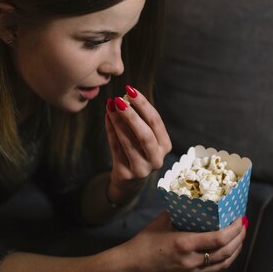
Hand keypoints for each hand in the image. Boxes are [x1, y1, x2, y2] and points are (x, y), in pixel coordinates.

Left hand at [105, 85, 171, 202]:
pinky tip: (107, 117)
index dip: (143, 105)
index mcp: (165, 146)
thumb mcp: (143, 137)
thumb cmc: (138, 151)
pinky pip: (116, 148)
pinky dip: (111, 131)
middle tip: (119, 99)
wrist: (129, 181)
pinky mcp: (126, 174)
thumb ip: (138, 120)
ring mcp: (142, 169)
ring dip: (117, 121)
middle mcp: (156, 159)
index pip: (155, 121)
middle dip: (131, 114)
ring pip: (128, 142)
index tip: (131, 90)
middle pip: (145, 134)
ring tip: (110, 105)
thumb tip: (124, 97)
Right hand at [121, 211, 247, 271]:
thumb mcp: (162, 222)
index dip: (234, 230)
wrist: (129, 268)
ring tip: (239, 238)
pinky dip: (221, 259)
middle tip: (243, 225)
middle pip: (226, 252)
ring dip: (234, 250)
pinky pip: (210, 270)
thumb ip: (180, 212)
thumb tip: (194, 200)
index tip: (240, 219)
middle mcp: (190, 262)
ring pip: (222, 264)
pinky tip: (223, 249)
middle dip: (239, 238)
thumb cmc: (143, 244)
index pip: (219, 239)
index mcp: (184, 244)